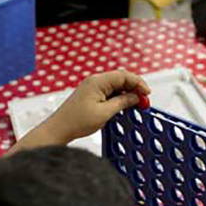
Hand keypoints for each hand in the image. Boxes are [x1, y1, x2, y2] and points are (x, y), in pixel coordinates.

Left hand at [13, 71, 149, 152]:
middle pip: (121, 79)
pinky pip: (109, 92)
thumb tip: (135, 97)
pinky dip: (119, 98)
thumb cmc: (76, 121)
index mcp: (98, 81)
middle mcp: (95, 81)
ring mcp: (92, 87)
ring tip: (136, 105)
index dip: (138, 83)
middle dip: (135, 89)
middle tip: (144, 101)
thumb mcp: (105, 113)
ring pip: (116, 86)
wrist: (59, 129)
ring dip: (128, 94)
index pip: (124, 76)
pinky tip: (124, 107)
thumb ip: (122, 102)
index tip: (147, 94)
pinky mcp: (91, 94)